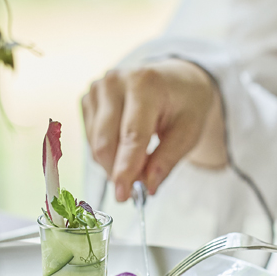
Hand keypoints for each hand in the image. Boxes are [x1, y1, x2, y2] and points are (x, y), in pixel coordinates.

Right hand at [81, 59, 225, 201]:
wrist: (175, 79)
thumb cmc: (185, 104)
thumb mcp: (188, 132)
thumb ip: (166, 161)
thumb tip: (147, 187)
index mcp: (145, 84)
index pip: (132, 136)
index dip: (126, 169)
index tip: (123, 196)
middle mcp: (115, 82)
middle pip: (106, 143)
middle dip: (118, 172)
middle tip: (136, 188)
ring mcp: (97, 88)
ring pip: (95, 144)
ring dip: (113, 163)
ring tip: (139, 160)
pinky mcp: (87, 98)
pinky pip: (90, 139)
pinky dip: (106, 152)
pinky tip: (124, 145)